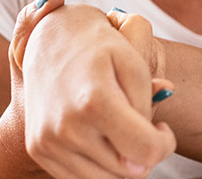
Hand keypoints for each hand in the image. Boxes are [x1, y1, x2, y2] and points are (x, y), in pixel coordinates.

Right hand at [8, 0, 175, 177]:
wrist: (48, 37)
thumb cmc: (100, 47)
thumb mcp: (133, 62)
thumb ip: (148, 107)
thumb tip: (150, 151)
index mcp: (94, 102)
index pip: (146, 151)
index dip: (164, 144)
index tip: (162, 128)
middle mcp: (67, 127)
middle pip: (128, 171)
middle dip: (142, 152)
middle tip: (139, 123)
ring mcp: (48, 141)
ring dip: (120, 161)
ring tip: (118, 128)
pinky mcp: (38, 149)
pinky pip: (79, 178)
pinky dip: (97, 164)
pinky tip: (98, 135)